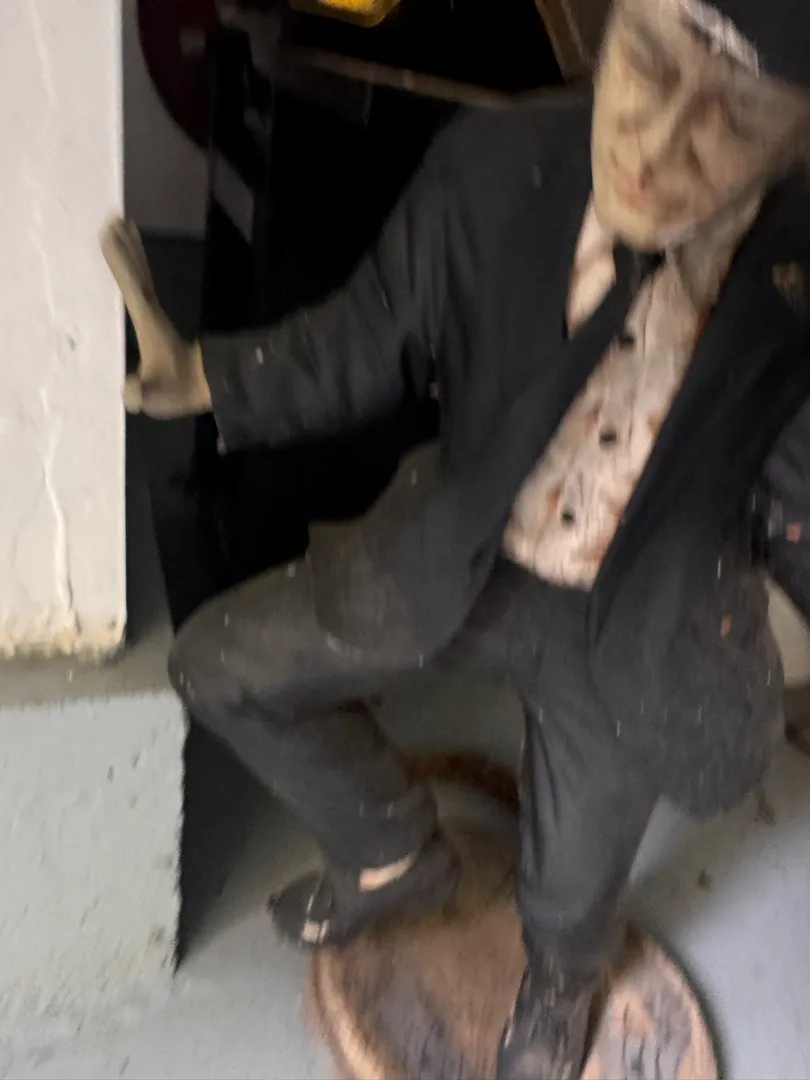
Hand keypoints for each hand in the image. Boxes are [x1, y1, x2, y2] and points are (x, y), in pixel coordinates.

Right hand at [100, 216, 211, 417]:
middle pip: (137, 272)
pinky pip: (142, 286)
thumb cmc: (178, 387)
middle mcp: (152, 311)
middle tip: (114, 217)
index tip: (108, 235)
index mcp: (147, 321)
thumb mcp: (156, 395)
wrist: (204, 384)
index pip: (130, 286)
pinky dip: (135, 271)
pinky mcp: (157, 320)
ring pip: (142, 276)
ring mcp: (155, 314)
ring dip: (132, 253)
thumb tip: (129, 392)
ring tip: (122, 229)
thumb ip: (141, 393)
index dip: (119, 262)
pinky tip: (130, 269)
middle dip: (126, 246)